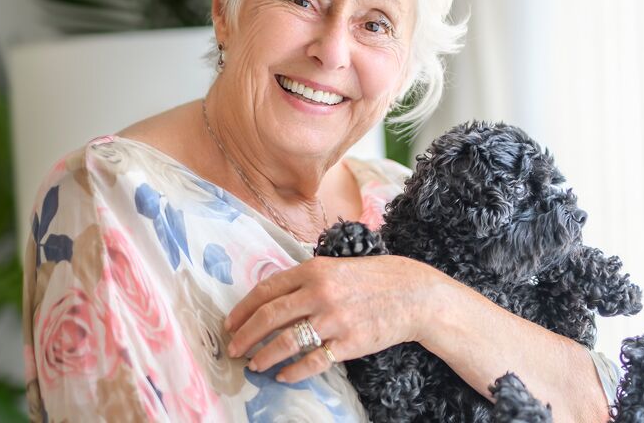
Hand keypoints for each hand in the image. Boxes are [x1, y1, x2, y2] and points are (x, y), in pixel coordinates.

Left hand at [223, 255, 449, 382]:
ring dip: (264, 357)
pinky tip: (284, 376)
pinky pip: (312, 361)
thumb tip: (271, 300)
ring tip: (254, 365)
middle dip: (245, 336)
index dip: (243, 309)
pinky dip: (294, 372)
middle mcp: (320, 293)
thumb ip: (306, 279)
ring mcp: (334, 319)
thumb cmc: (374, 279)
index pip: (266, 290)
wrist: (414, 294)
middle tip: (233, 350)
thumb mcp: (337, 267)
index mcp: (314, 270)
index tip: (230, 324)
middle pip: (269, 317)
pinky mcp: (348, 342)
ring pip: (286, 342)